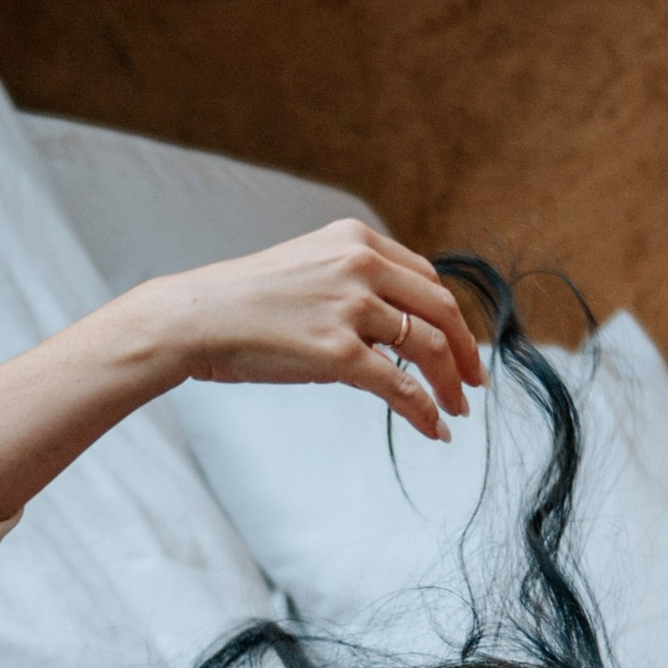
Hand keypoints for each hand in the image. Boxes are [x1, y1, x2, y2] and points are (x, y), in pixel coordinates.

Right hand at [145, 222, 483, 442]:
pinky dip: (425, 410)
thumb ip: (357, 283)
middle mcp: (360, 265)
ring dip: (450, 383)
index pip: (427, 278)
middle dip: (464, 350)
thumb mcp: (310, 267)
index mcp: (356, 239)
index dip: (450, 316)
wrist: (194, 318)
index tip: (459, 343)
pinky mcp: (338, 351)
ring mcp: (351, 307)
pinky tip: (435, 428)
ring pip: (427, 346)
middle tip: (473, 381)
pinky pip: (400, 386)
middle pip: (440, 309)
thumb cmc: (246, 300)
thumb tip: (400, 327)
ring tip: (455, 409)